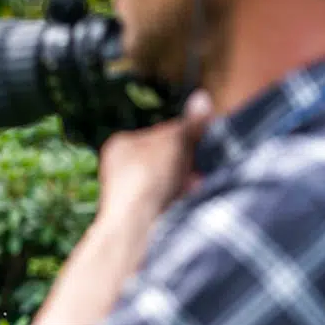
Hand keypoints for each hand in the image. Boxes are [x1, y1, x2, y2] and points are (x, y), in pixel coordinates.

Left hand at [96, 89, 213, 222]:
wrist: (134, 225)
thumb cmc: (148, 177)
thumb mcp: (175, 143)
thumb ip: (191, 124)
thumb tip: (202, 99)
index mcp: (122, 144)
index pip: (163, 133)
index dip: (187, 136)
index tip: (204, 139)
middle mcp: (120, 168)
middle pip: (167, 158)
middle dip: (188, 162)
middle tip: (202, 165)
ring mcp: (128, 193)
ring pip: (170, 181)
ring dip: (188, 181)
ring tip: (196, 182)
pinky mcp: (139, 214)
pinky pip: (168, 200)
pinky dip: (181, 198)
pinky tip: (190, 198)